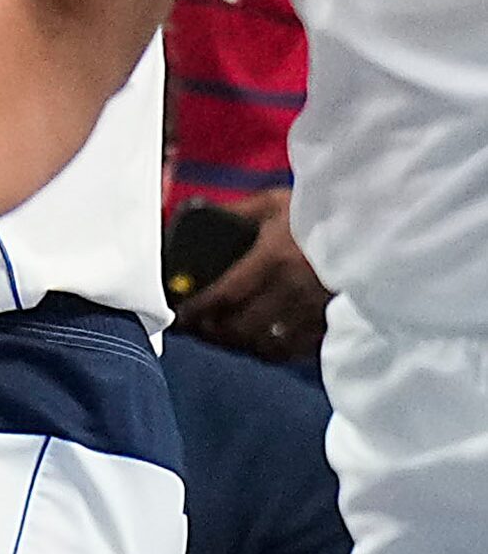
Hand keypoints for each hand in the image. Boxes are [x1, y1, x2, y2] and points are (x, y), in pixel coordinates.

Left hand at [176, 190, 329, 361]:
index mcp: (273, 260)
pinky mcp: (330, 324)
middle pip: (241, 328)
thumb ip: (236, 212)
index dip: (196, 310)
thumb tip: (197, 215)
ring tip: (222, 335)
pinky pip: (293, 351)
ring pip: (266, 346)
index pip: (224, 296)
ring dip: (238, 345)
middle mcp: (292, 291)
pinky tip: (257, 342)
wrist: (375, 228)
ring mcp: (314, 312)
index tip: (178, 316)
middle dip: (212, 332)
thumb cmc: (319, 213)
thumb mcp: (274, 202)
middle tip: (195, 327)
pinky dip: (270, 351)